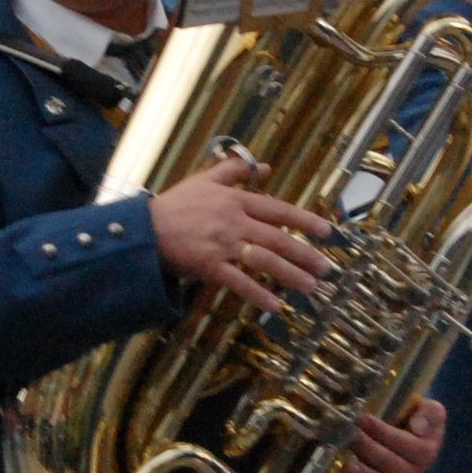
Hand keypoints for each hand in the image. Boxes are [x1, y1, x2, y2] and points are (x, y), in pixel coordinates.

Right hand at [151, 153, 331, 312]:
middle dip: (306, 254)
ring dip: (291, 275)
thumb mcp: (205, 180)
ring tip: (311, 287)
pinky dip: (257, 295)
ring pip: (265, 261)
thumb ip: (235, 170)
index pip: (278, 209)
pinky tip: (274, 306)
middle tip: (327, 268)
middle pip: (278, 239)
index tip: (327, 232)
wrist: (144, 229)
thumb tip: (264, 166)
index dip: (305, 220)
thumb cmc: (175, 205)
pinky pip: (239, 282)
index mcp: (236, 201)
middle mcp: (234, 222)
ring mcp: (223, 245)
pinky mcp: (210, 266)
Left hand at [342, 397, 445, 472]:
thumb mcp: (431, 413)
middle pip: (388, 463)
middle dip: (367, 449)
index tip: (362, 418)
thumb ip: (430, 414)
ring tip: (347, 467)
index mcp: (425, 450)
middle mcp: (413, 472)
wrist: (420, 447)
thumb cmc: (420, 426)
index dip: (381, 431)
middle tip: (349, 436)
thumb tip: (417, 426)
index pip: (401, 442)